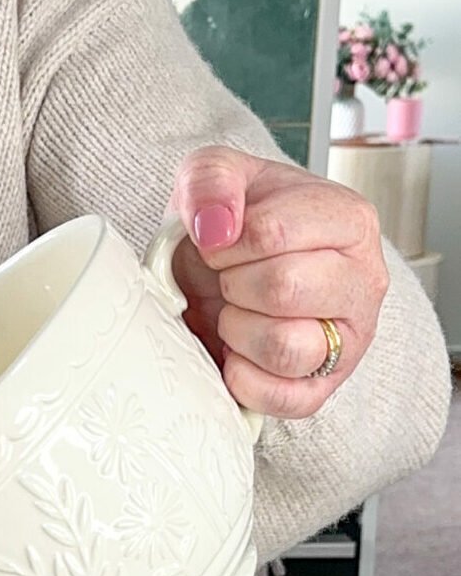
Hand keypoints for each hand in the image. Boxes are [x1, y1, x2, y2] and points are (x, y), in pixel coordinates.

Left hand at [170, 147, 388, 418]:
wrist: (225, 271)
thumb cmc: (233, 225)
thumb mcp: (214, 176)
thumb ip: (211, 180)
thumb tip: (215, 226)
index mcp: (349, 219)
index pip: (272, 233)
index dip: (225, 241)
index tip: (220, 241)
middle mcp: (364, 281)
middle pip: (283, 289)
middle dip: (233, 282)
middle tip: (229, 277)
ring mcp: (351, 340)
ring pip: (286, 348)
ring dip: (238, 328)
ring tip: (237, 310)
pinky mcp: (324, 388)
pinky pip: (283, 399)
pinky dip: (243, 378)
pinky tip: (235, 351)